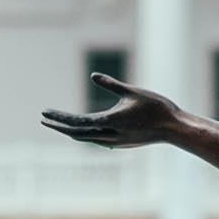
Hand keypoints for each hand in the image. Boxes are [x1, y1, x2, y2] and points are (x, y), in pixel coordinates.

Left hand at [41, 73, 194, 149]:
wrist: (175, 129)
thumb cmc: (156, 107)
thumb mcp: (132, 91)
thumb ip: (111, 84)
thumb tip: (94, 76)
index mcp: (108, 122)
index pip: (76, 121)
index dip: (59, 117)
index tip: (45, 113)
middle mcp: (108, 135)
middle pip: (76, 133)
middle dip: (59, 126)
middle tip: (44, 119)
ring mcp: (115, 141)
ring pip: (86, 138)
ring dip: (71, 132)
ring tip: (60, 126)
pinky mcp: (122, 143)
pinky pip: (97, 140)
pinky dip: (86, 135)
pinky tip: (85, 133)